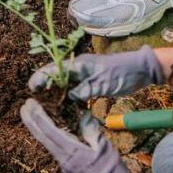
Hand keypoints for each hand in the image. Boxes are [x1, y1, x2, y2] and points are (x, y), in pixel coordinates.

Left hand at [20, 100, 140, 172]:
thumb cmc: (112, 172)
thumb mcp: (104, 148)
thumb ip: (91, 132)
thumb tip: (83, 117)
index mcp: (71, 152)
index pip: (49, 131)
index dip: (38, 116)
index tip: (29, 103)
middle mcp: (63, 160)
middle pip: (43, 138)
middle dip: (31, 121)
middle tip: (23, 106)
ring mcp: (65, 166)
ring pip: (47, 144)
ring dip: (39, 129)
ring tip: (33, 116)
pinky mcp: (69, 170)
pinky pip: (55, 150)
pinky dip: (49, 138)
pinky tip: (49, 132)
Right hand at [29, 48, 165, 102]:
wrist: (141, 71)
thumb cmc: (122, 73)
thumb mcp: (102, 83)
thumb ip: (84, 90)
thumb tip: (69, 98)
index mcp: (79, 64)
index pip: (54, 69)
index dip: (41, 78)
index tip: (32, 88)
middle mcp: (79, 69)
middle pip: (57, 77)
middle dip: (46, 87)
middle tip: (37, 100)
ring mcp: (85, 76)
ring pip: (65, 85)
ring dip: (58, 94)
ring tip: (48, 106)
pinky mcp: (92, 83)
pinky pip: (76, 91)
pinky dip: (70, 98)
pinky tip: (66, 108)